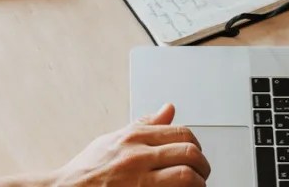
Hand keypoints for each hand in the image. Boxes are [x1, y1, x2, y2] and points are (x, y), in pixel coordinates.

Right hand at [48, 104, 208, 186]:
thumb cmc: (86, 170)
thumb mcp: (113, 139)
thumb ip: (144, 125)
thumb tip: (169, 109)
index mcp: (134, 137)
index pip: (183, 133)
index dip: (196, 146)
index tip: (195, 157)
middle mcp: (138, 156)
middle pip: (190, 154)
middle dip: (202, 167)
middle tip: (201, 176)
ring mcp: (139, 181)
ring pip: (187, 178)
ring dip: (197, 185)